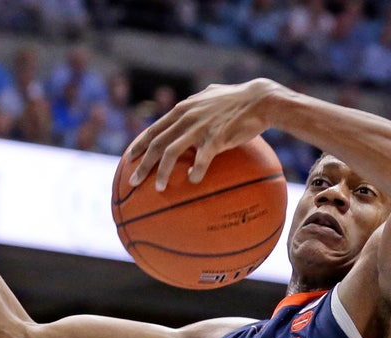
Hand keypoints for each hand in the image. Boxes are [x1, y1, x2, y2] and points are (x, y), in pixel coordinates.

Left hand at [125, 78, 285, 190]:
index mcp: (182, 109)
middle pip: (156, 143)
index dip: (139, 144)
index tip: (130, 158)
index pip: (154, 129)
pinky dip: (196, 172)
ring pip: (171, 152)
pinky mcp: (216, 138)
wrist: (260, 100)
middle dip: (142, 164)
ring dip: (161, 172)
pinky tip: (193, 181)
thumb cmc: (238, 99)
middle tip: (133, 181)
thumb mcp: (210, 95)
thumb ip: (196, 103)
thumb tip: (191, 105)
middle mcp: (186, 118)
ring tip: (158, 189)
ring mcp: (200, 128)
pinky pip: (201, 160)